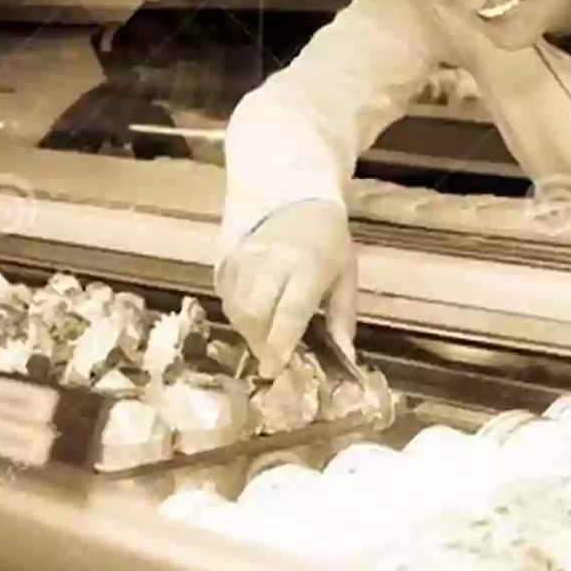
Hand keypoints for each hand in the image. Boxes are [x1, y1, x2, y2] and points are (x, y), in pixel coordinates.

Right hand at [216, 199, 356, 377]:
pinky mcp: (228, 257)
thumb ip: (343, 317)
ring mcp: (246, 258)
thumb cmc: (328, 244)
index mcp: (308, 266)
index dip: (281, 344)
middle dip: (261, 343)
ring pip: (236, 308)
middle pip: (255, 313)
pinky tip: (252, 315)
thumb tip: (346, 358)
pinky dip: (236, 313)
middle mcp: (272, 262)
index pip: (290, 311)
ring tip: (264, 337)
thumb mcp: (345, 276)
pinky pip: (224, 296)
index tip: (276, 370)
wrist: (296, 200)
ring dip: (248, 331)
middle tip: (272, 357)